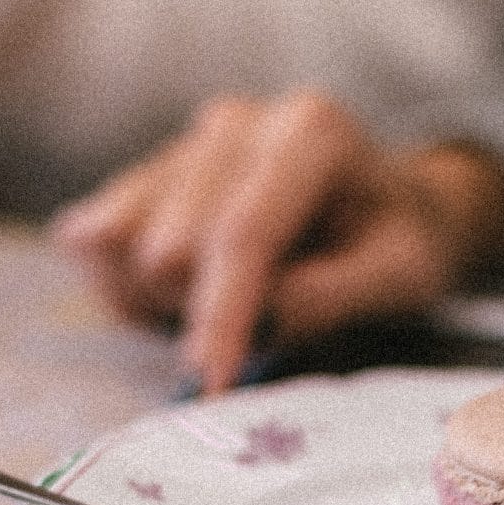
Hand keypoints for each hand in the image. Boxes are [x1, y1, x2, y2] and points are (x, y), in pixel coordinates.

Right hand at [54, 91, 503, 393]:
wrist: (389, 205)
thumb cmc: (399, 241)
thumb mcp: (402, 275)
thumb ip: (334, 296)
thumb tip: (261, 318)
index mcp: (309, 133)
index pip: (242, 233)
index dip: (221, 313)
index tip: (212, 379)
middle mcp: (238, 125)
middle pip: (173, 243)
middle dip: (199, 311)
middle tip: (251, 343)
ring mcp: (187, 144)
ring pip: (126, 243)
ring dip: (161, 301)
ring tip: (224, 313)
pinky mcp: (153, 173)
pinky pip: (102, 242)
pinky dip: (130, 287)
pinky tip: (179, 299)